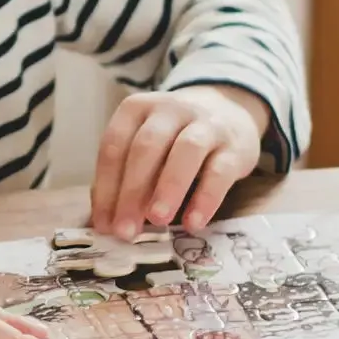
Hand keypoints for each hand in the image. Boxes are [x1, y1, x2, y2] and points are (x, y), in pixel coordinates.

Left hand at [90, 84, 268, 238]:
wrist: (228, 112)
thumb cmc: (173, 139)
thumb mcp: (144, 148)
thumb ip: (124, 177)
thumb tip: (106, 221)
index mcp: (138, 108)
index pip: (115, 146)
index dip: (106, 187)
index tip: (104, 224)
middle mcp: (170, 110)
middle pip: (146, 147)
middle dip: (133, 191)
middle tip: (126, 230)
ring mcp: (206, 124)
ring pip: (186, 151)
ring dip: (168, 188)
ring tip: (157, 221)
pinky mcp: (234, 146)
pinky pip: (220, 171)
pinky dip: (205, 199)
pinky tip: (193, 223)